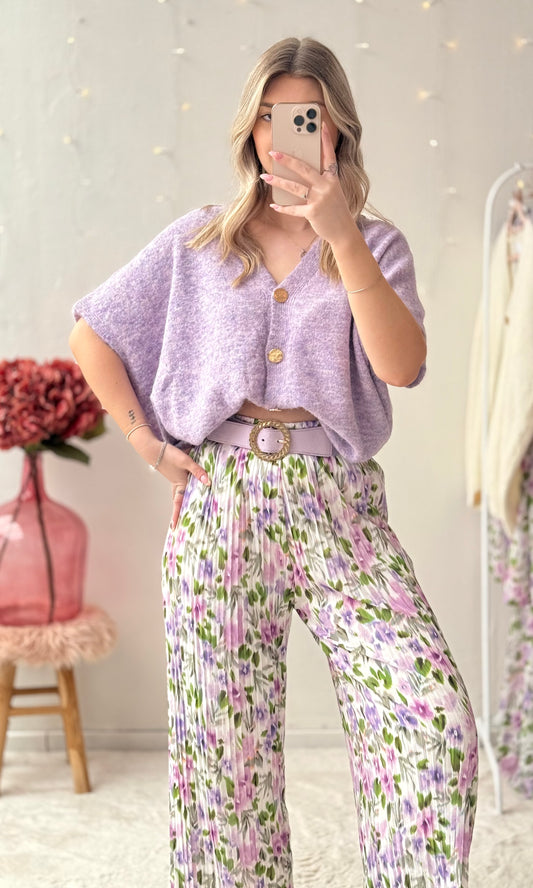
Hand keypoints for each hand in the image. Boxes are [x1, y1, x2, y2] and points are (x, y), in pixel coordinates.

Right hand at [157, 443, 210, 530]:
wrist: (154, 450)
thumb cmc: (169, 456)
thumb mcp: (186, 462)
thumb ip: (197, 471)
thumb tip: (208, 482)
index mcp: (179, 484)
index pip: (178, 503)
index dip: (177, 515)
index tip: (174, 527)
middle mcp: (177, 484)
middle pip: (179, 501)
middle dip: (180, 511)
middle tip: (181, 521)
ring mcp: (175, 479)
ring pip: (180, 493)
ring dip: (183, 500)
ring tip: (188, 506)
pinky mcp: (175, 473)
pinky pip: (181, 484)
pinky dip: (186, 488)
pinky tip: (191, 485)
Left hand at [260, 123, 355, 245]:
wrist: (343, 231)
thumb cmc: (336, 210)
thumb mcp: (333, 192)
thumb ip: (321, 182)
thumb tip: (300, 174)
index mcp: (333, 179)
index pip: (329, 156)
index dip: (325, 140)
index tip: (321, 125)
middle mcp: (327, 186)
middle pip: (304, 169)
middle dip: (287, 160)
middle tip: (273, 152)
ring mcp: (320, 199)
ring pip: (295, 187)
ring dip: (278, 182)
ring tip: (265, 177)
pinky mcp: (313, 212)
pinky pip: (294, 208)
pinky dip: (283, 207)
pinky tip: (274, 204)